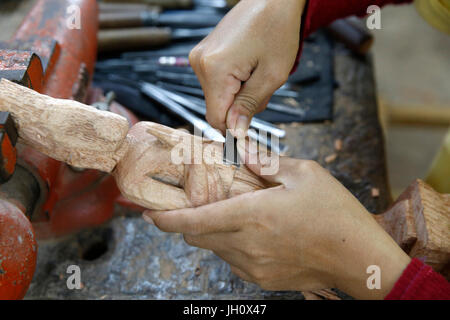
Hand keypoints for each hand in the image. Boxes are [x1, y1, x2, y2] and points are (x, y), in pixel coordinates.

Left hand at [144, 141, 410, 298]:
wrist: (359, 257)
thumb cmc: (335, 212)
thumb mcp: (304, 173)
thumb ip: (266, 162)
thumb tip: (242, 152)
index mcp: (253, 215)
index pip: (194, 222)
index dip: (166, 219)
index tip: (149, 214)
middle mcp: (247, 245)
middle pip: (198, 236)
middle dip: (190, 221)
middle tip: (199, 203)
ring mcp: (253, 266)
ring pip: (215, 249)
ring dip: (213, 231)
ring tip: (235, 214)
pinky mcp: (263, 279)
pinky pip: (233, 261)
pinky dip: (232, 245)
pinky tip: (254, 232)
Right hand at [189, 0, 305, 134]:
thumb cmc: (277, 30)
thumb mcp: (271, 75)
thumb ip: (250, 107)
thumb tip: (235, 134)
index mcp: (214, 69)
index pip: (216, 119)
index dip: (235, 127)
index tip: (254, 122)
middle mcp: (199, 63)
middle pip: (218, 108)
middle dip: (242, 106)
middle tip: (262, 85)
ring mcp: (199, 57)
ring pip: (218, 96)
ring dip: (240, 94)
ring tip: (257, 71)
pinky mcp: (204, 54)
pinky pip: (217, 82)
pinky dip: (235, 83)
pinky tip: (248, 66)